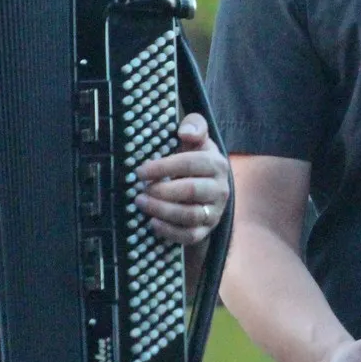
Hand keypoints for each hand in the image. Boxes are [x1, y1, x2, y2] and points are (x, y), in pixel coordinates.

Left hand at [134, 113, 230, 245]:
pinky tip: (153, 223)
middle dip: (161, 191)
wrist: (209, 189)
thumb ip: (195, 126)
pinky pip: (189, 236)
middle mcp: (220, 189)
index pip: (192, 164)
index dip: (164, 167)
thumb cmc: (196, 162)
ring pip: (189, 215)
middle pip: (191, 191)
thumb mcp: (197, 141)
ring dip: (161, 210)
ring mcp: (214, 212)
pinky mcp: (206, 230)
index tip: (141, 171)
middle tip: (140, 190)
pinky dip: (169, 231)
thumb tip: (186, 132)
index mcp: (217, 164)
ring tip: (141, 202)